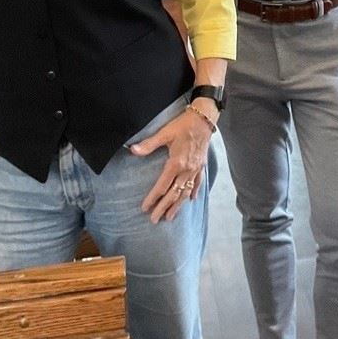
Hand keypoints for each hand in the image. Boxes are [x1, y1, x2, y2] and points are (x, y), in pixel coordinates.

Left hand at [131, 107, 212, 222]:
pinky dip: (193, 192)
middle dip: (164, 208)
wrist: (204, 119)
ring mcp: (195, 169)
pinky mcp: (201, 165)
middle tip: (155, 220)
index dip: (153, 198)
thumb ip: (149, 144)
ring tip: (170, 217)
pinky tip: (191, 200)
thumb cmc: (184, 124)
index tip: (145, 208)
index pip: (163, 185)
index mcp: (176, 163)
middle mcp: (187, 169)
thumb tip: (133, 150)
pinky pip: (198, 183)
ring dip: (178, 206)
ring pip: (186, 192)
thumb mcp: (165, 133)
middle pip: (174, 193)